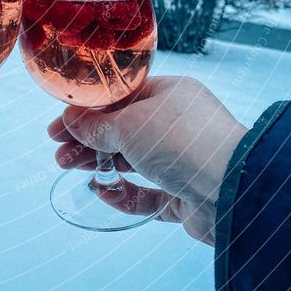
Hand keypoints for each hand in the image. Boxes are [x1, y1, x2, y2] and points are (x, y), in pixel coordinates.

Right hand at [48, 76, 245, 244]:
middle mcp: (177, 126)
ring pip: (132, 161)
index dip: (89, 111)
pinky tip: (102, 191)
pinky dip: (123, 193)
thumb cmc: (183, 142)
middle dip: (88, 140)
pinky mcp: (184, 195)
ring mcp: (182, 161)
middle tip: (58, 150)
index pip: (122, 99)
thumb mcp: (130, 125)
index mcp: (170, 95)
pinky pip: (147, 193)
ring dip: (100, 164)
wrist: (232, 190)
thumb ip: (97, 126)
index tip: (61, 123)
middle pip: (123, 131)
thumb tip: (71, 121)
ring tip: (68, 168)